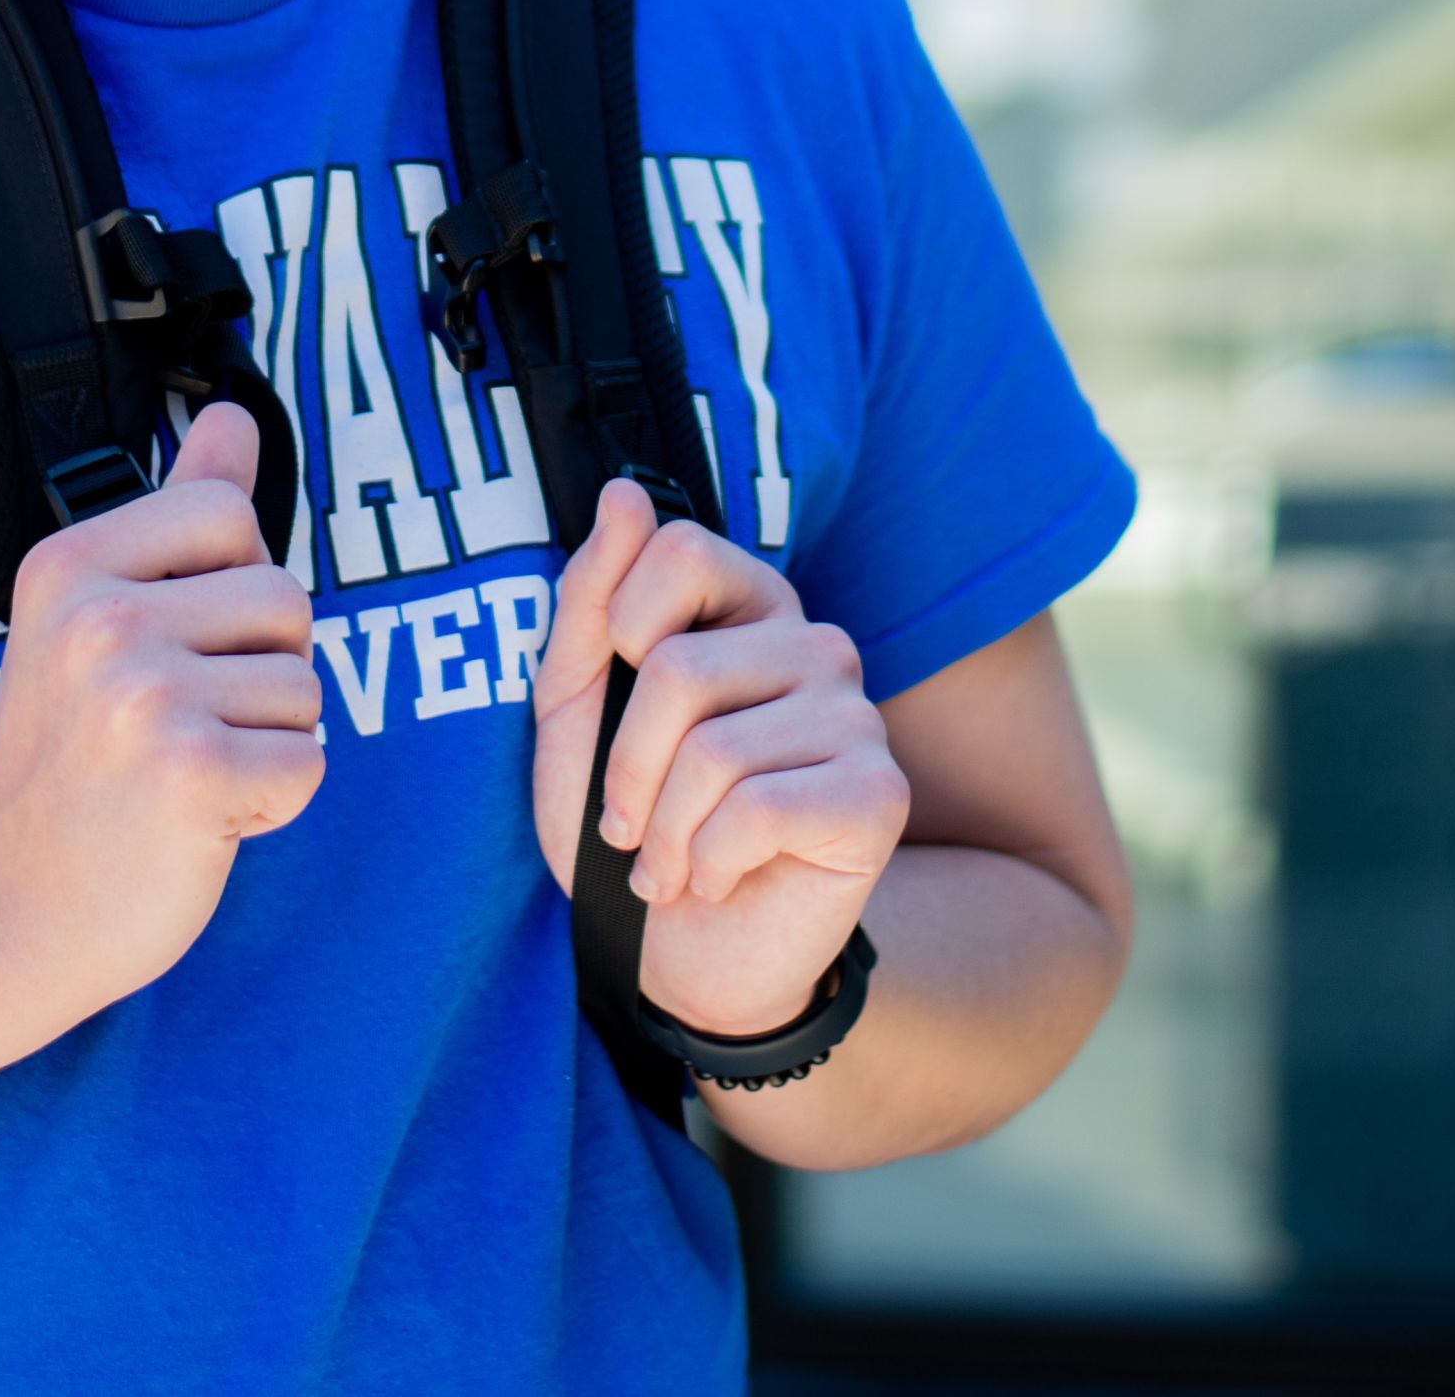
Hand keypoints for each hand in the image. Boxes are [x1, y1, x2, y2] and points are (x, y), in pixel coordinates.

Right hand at [0, 402, 322, 1041]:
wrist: (10, 913)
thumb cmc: (69, 760)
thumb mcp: (95, 617)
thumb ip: (177, 511)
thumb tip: (231, 413)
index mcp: (69, 564)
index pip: (232, 515)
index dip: (227, 588)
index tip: (164, 649)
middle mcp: (98, 621)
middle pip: (286, 600)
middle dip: (257, 670)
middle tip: (170, 729)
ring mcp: (141, 699)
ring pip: (306, 686)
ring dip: (264, 741)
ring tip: (179, 775)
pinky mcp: (191, 777)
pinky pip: (309, 763)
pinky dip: (273, 803)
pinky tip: (199, 821)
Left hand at [531, 481, 907, 1042]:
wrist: (677, 961)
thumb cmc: (628, 829)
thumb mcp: (575, 712)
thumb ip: (590, 603)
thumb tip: (623, 492)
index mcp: (749, 609)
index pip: (680, 551)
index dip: (619, 629)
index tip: (614, 696)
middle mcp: (816, 645)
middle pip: (678, 669)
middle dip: (626, 771)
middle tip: (630, 825)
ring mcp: (857, 716)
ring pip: (712, 752)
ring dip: (663, 835)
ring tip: (671, 863)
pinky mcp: (879, 794)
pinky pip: (755, 811)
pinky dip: (708, 864)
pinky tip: (720, 879)